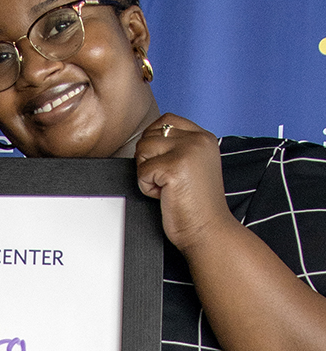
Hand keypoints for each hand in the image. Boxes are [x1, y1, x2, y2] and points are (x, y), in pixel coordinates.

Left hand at [135, 114, 237, 254]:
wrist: (208, 230)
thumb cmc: (196, 205)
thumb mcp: (193, 165)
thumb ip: (177, 147)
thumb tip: (147, 138)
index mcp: (203, 137)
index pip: (165, 120)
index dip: (154, 142)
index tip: (164, 165)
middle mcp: (198, 139)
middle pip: (149, 135)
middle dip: (149, 161)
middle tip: (169, 181)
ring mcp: (187, 151)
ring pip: (142, 150)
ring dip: (147, 173)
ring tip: (168, 187)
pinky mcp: (174, 167)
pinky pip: (141, 171)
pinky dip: (147, 188)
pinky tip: (166, 195)